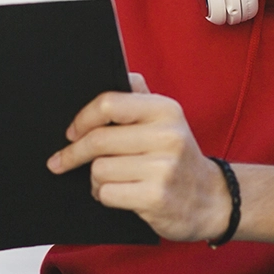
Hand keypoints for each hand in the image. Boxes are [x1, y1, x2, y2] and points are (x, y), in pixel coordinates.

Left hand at [48, 78, 233, 240]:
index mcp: (166, 110)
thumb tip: (112, 73)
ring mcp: (163, 168)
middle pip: (98, 140)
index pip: (109, 103)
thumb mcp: (168, 120)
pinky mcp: (156, 197)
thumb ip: (140, 97)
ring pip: (99, 169)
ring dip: (96, 179)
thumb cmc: (179, 158)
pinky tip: (120, 194)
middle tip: (61, 161)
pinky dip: (105, 196)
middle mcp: (167, 136)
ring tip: (110, 180)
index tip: (71, 132)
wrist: (212, 199)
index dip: (83, 118)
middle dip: (74, 153)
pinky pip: (107, 193)